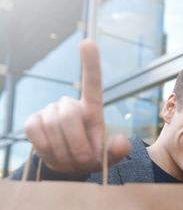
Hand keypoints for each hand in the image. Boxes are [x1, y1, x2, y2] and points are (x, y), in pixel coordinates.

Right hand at [24, 40, 130, 173]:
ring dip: (63, 150)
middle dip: (77, 143)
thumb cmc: (93, 157)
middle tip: (84, 160)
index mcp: (92, 109)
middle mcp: (70, 105)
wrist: (70, 166)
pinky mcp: (33, 121)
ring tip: (70, 159)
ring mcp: (50, 111)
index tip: (88, 42)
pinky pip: (35, 132)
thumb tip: (122, 143)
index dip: (90, 63)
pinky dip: (46, 148)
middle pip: (70, 116)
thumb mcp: (109, 157)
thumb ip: (118, 151)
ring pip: (53, 126)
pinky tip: (53, 152)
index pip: (93, 83)